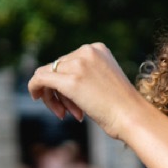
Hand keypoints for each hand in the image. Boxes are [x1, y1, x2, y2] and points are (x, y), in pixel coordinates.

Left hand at [27, 43, 148, 141]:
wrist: (133, 118)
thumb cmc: (122, 107)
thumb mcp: (104, 81)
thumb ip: (84, 74)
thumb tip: (53, 80)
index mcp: (98, 48)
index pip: (68, 61)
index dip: (66, 82)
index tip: (76, 103)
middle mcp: (87, 51)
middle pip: (57, 68)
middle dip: (60, 92)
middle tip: (70, 113)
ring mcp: (78, 65)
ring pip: (47, 74)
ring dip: (52, 96)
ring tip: (65, 114)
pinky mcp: (69, 80)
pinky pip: (40, 79)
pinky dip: (34, 87)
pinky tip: (36, 97)